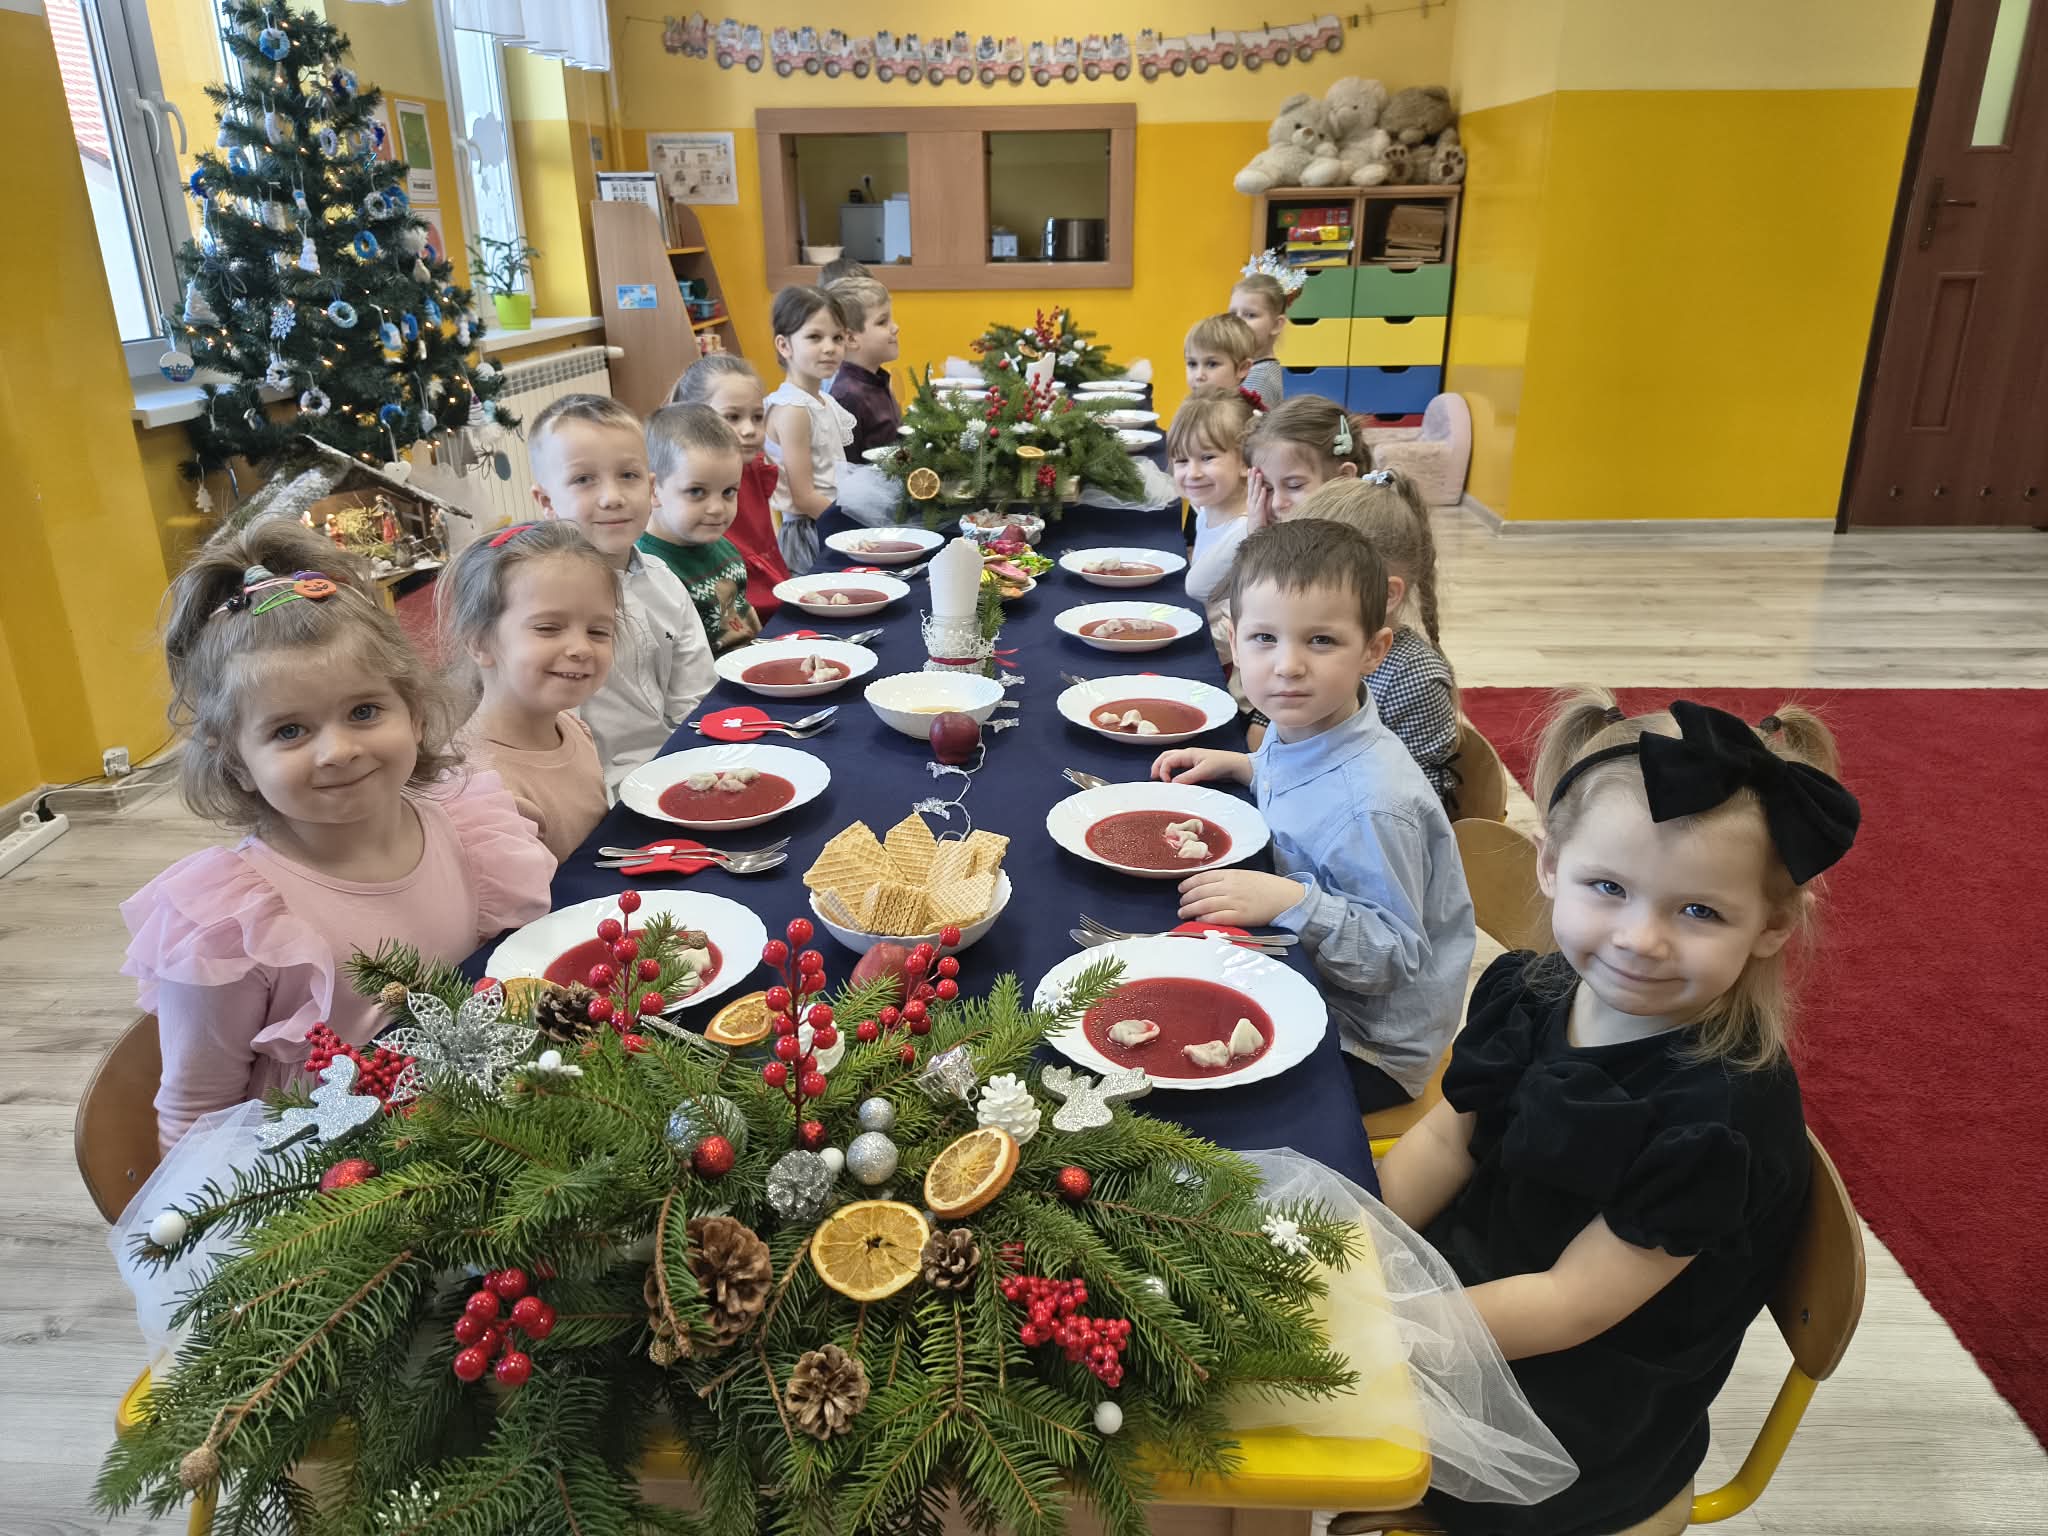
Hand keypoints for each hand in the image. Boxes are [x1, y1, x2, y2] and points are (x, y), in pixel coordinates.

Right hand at [1150, 748, 1247, 784]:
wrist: (1235, 766)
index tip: (1167, 784)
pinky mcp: (1195, 766)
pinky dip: (1171, 770)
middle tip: (1153, 777)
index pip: (1167, 760)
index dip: (1163, 771)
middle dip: (1157, 765)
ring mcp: (1191, 760)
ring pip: (1171, 760)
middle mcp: (1187, 755)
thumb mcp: (1203, 772)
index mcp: (1187, 754)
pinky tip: (1172, 779)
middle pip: (1166, 756)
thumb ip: (1187, 777)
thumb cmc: (1221, 765)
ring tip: (1158, 777)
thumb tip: (1172, 784)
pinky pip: (1178, 766)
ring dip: (1163, 767)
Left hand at [1178, 868, 1304, 926]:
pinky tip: (1199, 919)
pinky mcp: (1241, 916)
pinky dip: (1205, 918)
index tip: (1181, 889)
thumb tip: (1207, 885)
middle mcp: (1230, 887)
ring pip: (1206, 904)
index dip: (1189, 883)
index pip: (1203, 877)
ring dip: (1191, 909)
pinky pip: (1218, 917)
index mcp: (1231, 875)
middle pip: (1201, 891)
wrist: (1286, 897)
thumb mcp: (1245, 875)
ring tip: (1183, 913)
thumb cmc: (1266, 886)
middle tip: (1180, 903)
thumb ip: (1227, 879)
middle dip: (1187, 898)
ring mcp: (1235, 901)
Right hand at [1246, 466, 1274, 530]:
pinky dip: (1261, 495)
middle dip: (1253, 477)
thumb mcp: (1258, 507)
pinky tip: (1263, 489)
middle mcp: (1251, 502)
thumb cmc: (1257, 519)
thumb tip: (1263, 489)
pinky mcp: (1258, 512)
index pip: (1250, 487)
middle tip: (1254, 468)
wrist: (1255, 532)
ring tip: (1259, 474)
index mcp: (1251, 500)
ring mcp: (1254, 507)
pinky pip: (1260, 502)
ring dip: (1257, 483)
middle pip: (1252, 487)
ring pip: (1255, 493)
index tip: (1251, 469)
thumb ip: (1260, 499)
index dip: (1251, 478)